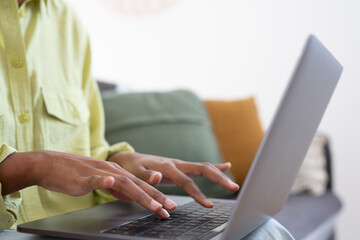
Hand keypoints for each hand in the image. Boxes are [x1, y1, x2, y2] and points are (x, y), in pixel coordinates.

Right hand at [0, 151, 175, 217]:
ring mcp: (98, 173)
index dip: (155, 197)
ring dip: (140, 194)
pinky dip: (103, 181)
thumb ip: (117, 188)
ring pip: (123, 183)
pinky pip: (94, 179)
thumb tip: (132, 196)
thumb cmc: (76, 175)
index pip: (140, 186)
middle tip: (170, 208)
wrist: (51, 164)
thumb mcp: (102, 182)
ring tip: (154, 205)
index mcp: (117, 174)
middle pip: (137, 185)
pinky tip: (110, 181)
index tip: (168, 208)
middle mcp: (112, 171)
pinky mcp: (83, 177)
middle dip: (156, 197)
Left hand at [108, 152, 239, 207]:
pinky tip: (225, 166)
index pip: (186, 181)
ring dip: (219, 174)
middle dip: (218, 178)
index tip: (208, 205)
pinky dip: (213, 167)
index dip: (198, 193)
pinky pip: (199, 167)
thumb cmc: (131, 168)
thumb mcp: (135, 173)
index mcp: (167, 166)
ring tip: (232, 182)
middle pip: (202, 169)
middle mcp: (176, 163)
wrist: (129, 160)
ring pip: (203, 167)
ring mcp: (180, 164)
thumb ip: (147, 176)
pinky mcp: (180, 167)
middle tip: (233, 188)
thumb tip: (158, 177)